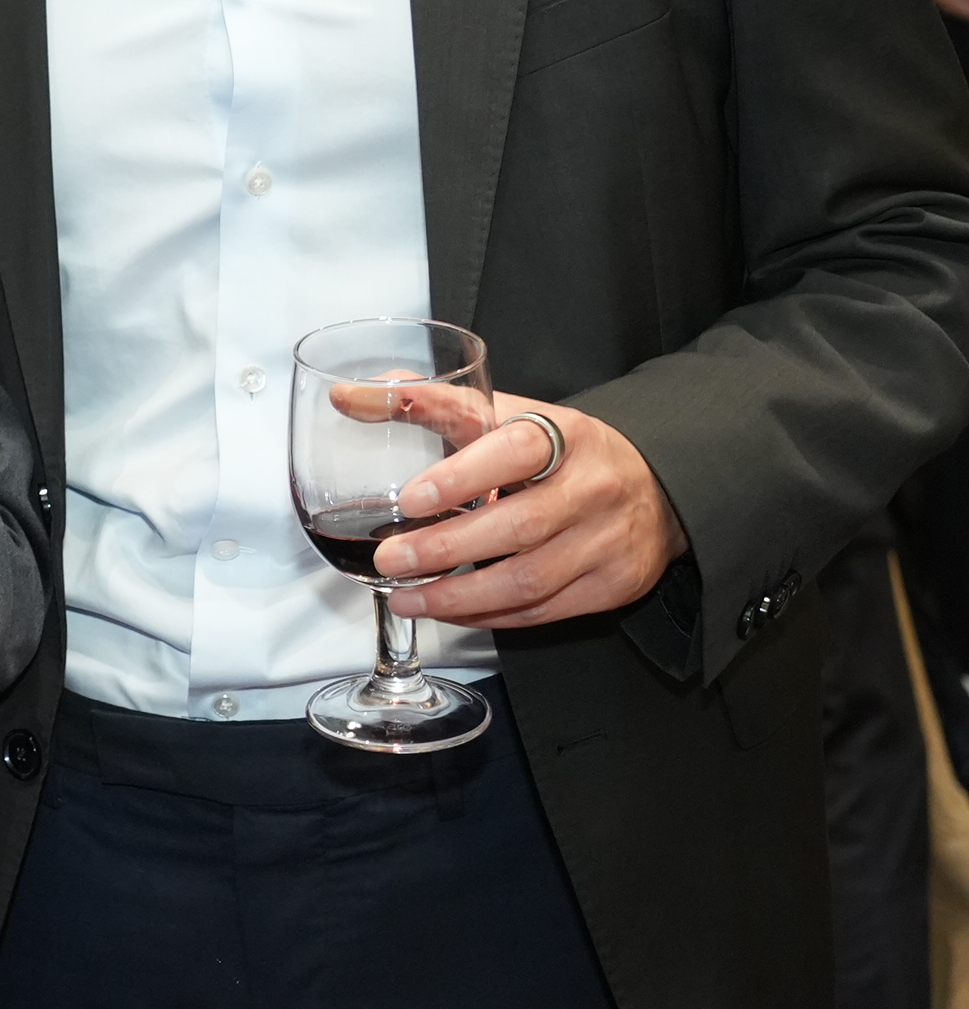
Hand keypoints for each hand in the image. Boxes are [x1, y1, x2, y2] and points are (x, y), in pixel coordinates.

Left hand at [374, 396, 687, 629]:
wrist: (657, 486)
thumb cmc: (565, 449)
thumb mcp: (511, 415)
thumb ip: (434, 404)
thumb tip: (351, 394)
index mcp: (565, 435)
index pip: (515, 450)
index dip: (462, 476)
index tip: (411, 497)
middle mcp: (591, 488)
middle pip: (518, 525)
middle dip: (446, 548)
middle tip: (390, 559)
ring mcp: (606, 541)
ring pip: (529, 579)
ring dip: (459, 596)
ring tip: (406, 597)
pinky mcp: (612, 585)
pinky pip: (543, 610)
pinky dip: (489, 615)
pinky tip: (450, 610)